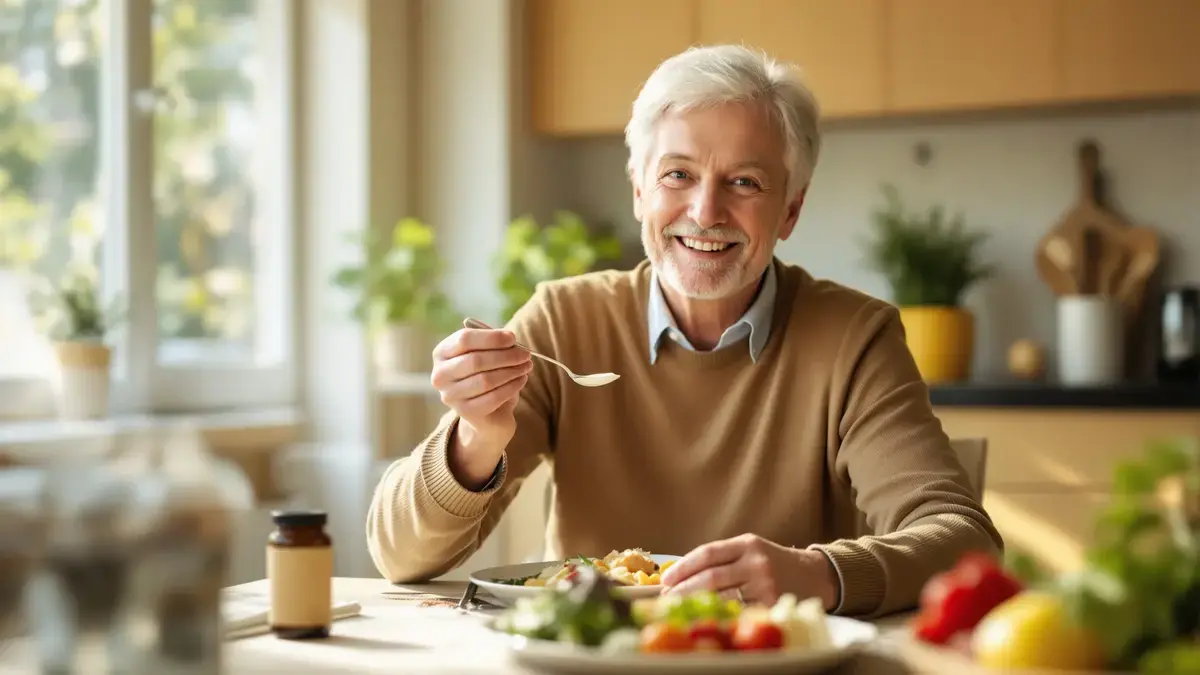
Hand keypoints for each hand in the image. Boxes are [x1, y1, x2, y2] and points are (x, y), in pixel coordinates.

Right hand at [430, 325, 533, 481]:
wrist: (486, 410)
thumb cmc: (485, 372)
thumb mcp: (486, 353)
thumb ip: (493, 342)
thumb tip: (510, 339)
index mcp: (442, 352)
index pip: (464, 339)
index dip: (491, 338)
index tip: (513, 338)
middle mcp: (441, 375)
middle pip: (475, 360)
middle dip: (506, 356)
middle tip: (526, 354)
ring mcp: (450, 396)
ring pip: (486, 380)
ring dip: (511, 371)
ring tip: (526, 366)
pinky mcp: (465, 412)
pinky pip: (493, 398)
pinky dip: (511, 387)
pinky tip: (521, 380)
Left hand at [659, 533, 839, 609]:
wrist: (813, 575)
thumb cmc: (773, 562)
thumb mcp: (750, 550)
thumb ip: (722, 558)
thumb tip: (681, 573)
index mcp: (747, 543)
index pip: (707, 553)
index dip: (682, 567)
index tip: (666, 578)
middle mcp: (756, 562)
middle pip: (710, 578)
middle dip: (683, 589)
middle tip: (666, 598)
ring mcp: (765, 585)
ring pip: (722, 597)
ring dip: (696, 604)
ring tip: (680, 608)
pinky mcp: (771, 605)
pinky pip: (738, 612)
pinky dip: (719, 615)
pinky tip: (706, 617)